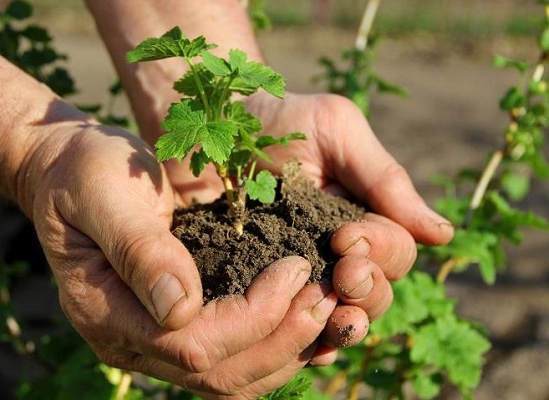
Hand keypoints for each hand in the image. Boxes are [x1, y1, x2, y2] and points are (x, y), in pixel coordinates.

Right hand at [23, 120, 338, 397]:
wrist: (73, 172)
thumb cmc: (86, 172)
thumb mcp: (105, 193)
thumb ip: (139, 249)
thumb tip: (180, 307)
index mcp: (105, 310)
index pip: (191, 343)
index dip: (252, 316)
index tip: (295, 269)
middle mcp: (130, 340)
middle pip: (217, 374)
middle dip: (281, 339)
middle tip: (327, 296)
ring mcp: (152, 340)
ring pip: (229, 379)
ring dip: (285, 351)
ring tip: (327, 308)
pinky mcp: (175, 327)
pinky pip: (230, 359)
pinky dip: (272, 346)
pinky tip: (302, 317)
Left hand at [161, 92, 452, 354]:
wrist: (208, 127)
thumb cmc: (277, 121)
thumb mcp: (335, 130)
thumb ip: (385, 179)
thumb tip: (442, 235)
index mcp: (362, 218)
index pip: (394, 253)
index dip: (381, 251)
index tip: (345, 235)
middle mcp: (336, 254)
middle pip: (374, 294)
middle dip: (367, 289)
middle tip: (342, 272)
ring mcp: (299, 276)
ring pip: (340, 319)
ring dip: (345, 323)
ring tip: (333, 316)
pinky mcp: (260, 291)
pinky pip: (294, 331)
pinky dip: (308, 343)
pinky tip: (309, 347)